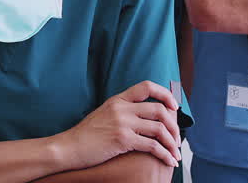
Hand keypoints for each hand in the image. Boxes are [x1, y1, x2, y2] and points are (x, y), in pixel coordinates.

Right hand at [54, 80, 180, 169]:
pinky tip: (169, 161)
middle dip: (174, 126)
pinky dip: (165, 154)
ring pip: (159, 128)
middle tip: (177, 139)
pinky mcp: (123, 139)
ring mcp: (122, 123)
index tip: (174, 107)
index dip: (165, 94)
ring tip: (175, 154)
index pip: (147, 86)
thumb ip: (123, 111)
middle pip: (159, 109)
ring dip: (172, 143)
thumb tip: (146, 116)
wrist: (70, 147)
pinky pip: (153, 145)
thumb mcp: (105, 114)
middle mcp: (122, 108)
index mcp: (118, 99)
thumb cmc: (87, 135)